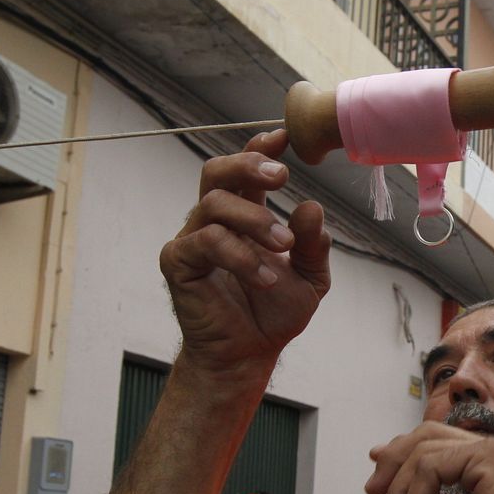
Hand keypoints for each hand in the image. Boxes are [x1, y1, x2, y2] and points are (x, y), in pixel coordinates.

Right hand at [158, 131, 331, 375]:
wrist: (248, 355)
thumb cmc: (274, 314)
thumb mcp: (310, 279)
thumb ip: (314, 246)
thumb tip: (311, 208)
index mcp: (244, 216)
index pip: (245, 171)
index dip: (259, 148)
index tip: (285, 138)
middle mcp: (214, 221)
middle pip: (216, 171)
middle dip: (248, 164)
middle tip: (281, 176)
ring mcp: (193, 239)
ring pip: (215, 203)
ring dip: (255, 219)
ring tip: (284, 245)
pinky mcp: (179, 263)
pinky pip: (206, 241)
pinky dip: (240, 255)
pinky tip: (265, 277)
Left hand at [366, 423, 493, 493]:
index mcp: (484, 463)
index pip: (433, 442)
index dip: (400, 455)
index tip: (377, 481)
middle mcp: (488, 450)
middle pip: (424, 436)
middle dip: (392, 462)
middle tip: (372, 492)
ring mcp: (489, 451)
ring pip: (423, 452)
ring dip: (400, 489)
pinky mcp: (487, 459)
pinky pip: (431, 466)